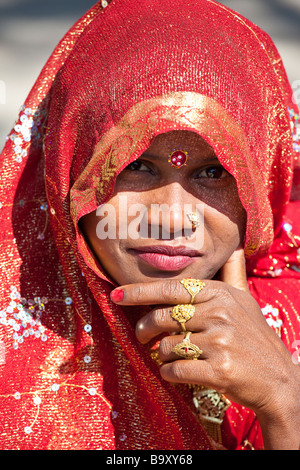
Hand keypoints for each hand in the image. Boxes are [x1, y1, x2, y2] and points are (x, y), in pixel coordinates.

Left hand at [110, 248, 299, 447]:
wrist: (279, 380)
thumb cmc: (255, 338)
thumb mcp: (245, 301)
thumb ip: (232, 274)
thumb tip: (233, 246)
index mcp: (221, 294)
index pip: (171, 288)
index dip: (139, 291)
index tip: (116, 295)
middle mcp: (220, 313)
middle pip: (162, 317)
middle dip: (143, 329)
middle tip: (141, 336)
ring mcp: (220, 341)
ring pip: (166, 346)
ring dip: (161, 355)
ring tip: (171, 357)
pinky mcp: (219, 370)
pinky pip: (174, 370)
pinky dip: (168, 373)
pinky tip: (174, 372)